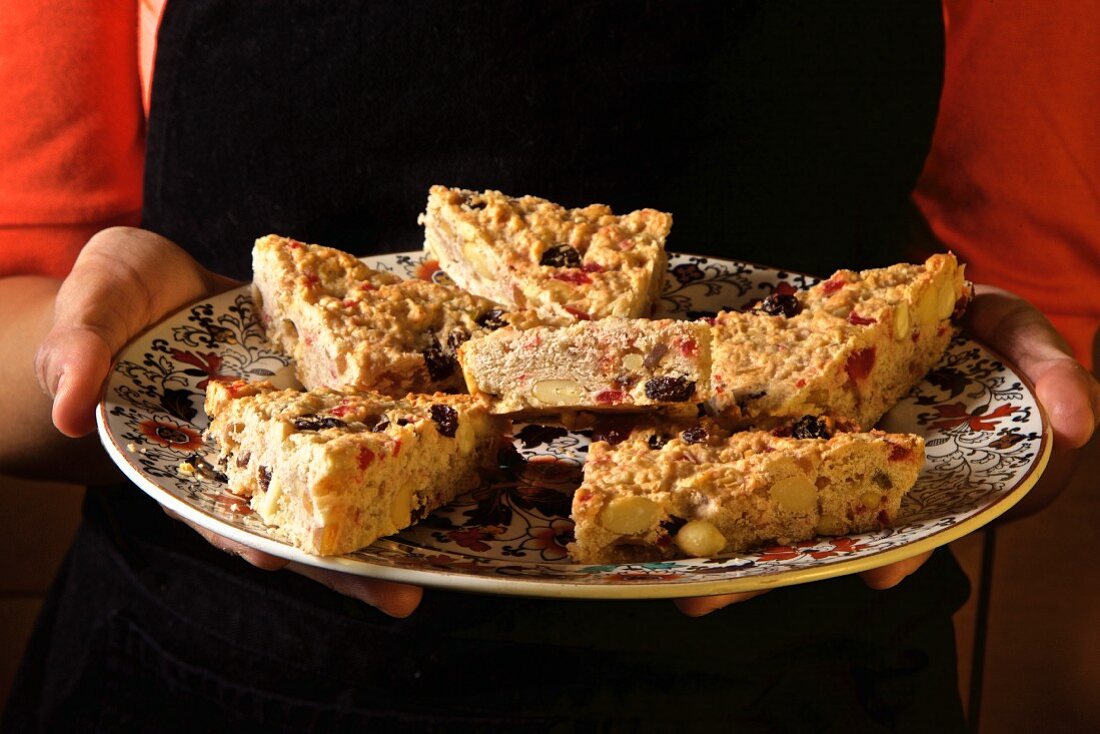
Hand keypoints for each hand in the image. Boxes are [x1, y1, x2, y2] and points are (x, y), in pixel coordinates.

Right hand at [35, 226, 422, 617]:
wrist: (166, 284)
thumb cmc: (116, 305)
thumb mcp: (89, 310)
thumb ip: (76, 352)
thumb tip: (68, 405)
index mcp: (189, 460)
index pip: (219, 515)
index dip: (253, 541)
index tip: (287, 563)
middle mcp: (253, 457)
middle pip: (300, 517)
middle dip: (347, 560)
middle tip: (404, 596)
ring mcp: (297, 429)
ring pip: (348, 480)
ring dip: (395, 510)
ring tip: (450, 546)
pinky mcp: (329, 397)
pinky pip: (372, 419)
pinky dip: (409, 434)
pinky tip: (457, 445)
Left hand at [676, 285, 1098, 616]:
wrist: (901, 286)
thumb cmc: (967, 322)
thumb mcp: (1018, 338)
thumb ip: (1053, 376)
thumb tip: (1082, 424)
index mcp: (920, 474)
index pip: (913, 525)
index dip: (901, 551)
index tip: (881, 575)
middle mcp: (858, 471)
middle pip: (814, 530)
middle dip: (769, 567)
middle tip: (713, 600)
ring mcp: (806, 446)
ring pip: (760, 501)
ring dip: (717, 537)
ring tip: (674, 574)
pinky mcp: (764, 414)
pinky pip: (727, 446)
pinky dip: (694, 466)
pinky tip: (654, 488)